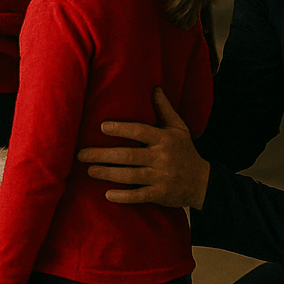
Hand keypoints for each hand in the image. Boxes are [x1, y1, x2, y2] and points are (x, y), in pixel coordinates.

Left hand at [76, 88, 210, 207]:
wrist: (202, 182)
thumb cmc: (185, 151)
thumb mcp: (178, 127)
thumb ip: (164, 108)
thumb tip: (154, 87)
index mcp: (164, 139)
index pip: (140, 131)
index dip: (122, 129)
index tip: (102, 127)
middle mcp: (162, 157)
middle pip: (128, 156)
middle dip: (103, 155)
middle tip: (81, 154)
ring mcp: (161, 177)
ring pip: (130, 176)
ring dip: (107, 173)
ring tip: (89, 170)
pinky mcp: (160, 194)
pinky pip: (139, 196)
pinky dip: (124, 196)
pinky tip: (107, 194)